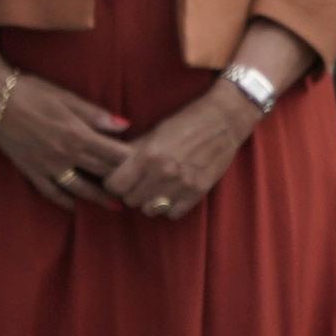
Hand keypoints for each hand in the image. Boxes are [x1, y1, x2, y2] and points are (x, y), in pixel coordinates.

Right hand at [0, 72, 133, 211]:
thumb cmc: (31, 92)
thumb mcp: (67, 98)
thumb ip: (96, 115)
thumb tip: (125, 125)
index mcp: (77, 135)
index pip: (113, 154)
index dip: (132, 162)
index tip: (147, 167)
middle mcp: (64, 154)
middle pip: (100, 173)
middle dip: (121, 182)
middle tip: (140, 191)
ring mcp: (46, 165)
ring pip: (78, 188)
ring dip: (98, 198)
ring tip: (116, 207)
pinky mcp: (29, 169)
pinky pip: (49, 191)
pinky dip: (62, 200)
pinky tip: (74, 207)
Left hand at [97, 85, 256, 223]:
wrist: (223, 121)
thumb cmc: (185, 122)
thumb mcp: (153, 132)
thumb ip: (132, 152)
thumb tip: (112, 166)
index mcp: (148, 155)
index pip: (114, 186)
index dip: (114, 182)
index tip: (120, 177)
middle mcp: (163, 173)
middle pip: (130, 200)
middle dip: (131, 192)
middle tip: (139, 182)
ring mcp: (182, 185)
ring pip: (150, 210)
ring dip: (149, 201)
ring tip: (155, 188)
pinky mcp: (198, 192)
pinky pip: (172, 214)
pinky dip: (169, 207)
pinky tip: (172, 193)